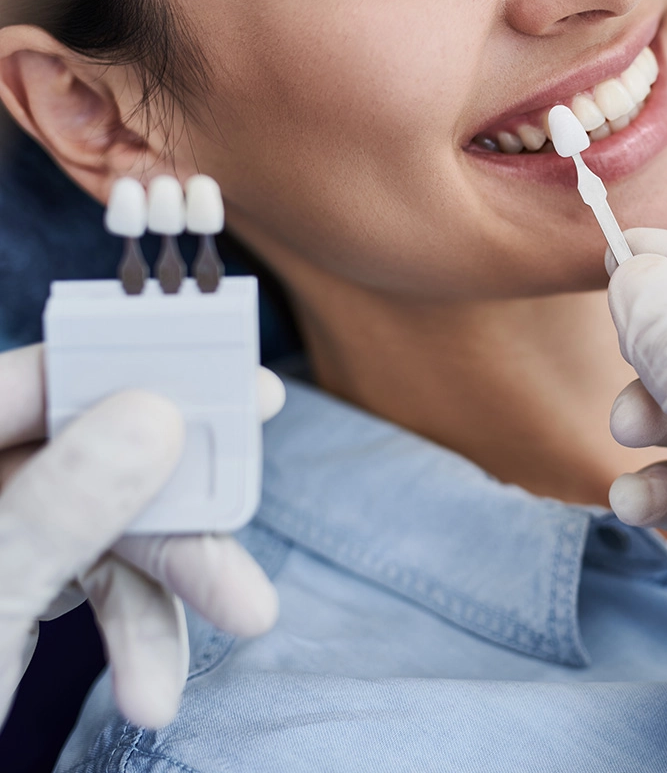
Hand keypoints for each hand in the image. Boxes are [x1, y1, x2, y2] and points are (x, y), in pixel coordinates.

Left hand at [0, 344, 285, 728]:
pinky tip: (149, 690)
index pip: (30, 386)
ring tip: (174, 685)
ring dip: (158, 605)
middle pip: (94, 465)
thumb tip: (152, 415)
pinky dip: (134, 632)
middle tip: (241, 573)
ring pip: (109, 528)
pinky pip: (98, 579)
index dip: (132, 376)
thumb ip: (57, 509)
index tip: (228, 382)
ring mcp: (1, 532)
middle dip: (170, 536)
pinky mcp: (22, 578)